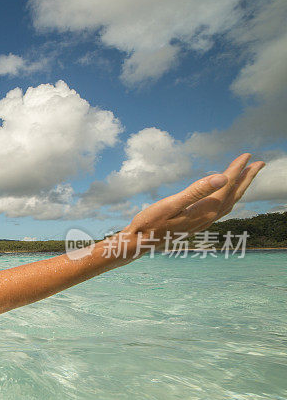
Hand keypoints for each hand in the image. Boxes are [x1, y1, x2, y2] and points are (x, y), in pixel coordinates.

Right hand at [122, 153, 264, 249]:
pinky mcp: (196, 225)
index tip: (247, 155)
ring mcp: (203, 223)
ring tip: (247, 176)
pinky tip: (225, 195)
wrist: (139, 244)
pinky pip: (221, 210)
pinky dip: (229, 198)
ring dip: (240, 188)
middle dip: (247, 178)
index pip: (226, 186)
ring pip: (229, 203)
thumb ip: (196, 191)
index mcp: (204, 211)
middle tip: (260, 163)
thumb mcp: (170, 204)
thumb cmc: (149, 223)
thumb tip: (222, 178)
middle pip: (233, 195)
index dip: (237, 170)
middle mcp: (208, 218)